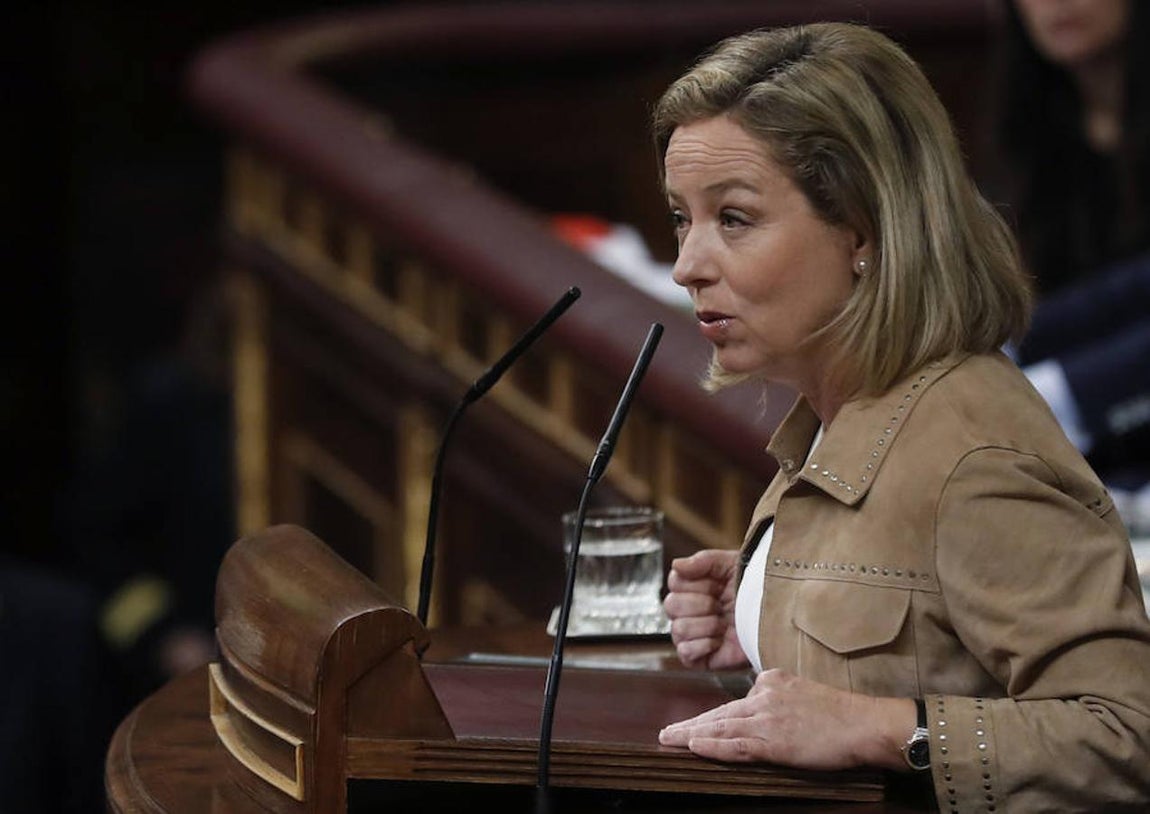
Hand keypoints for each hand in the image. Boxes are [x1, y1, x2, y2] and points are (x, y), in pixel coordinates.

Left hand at [658, 669, 914, 771]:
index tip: (693, 725)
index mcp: (772, 681)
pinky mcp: (774, 742)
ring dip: (691, 735)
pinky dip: (712, 746)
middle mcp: (765, 695)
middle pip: (720, 712)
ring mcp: (768, 719)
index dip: (711, 717)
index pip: (735, 702)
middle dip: (691, 723)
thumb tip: (760, 708)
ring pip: (721, 727)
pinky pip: (736, 746)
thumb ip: (779, 698)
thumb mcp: (804, 692)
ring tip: (669, 740)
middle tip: (666, 733)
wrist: (865, 724)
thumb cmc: (842, 715)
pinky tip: (694, 747)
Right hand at [663, 548, 747, 669]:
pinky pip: (685, 652)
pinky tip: (720, 640)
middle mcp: (688, 611)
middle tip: (723, 606)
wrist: (779, 618)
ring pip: (678, 628)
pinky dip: (704, 645)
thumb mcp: (733, 565)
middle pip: (672, 605)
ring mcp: (693, 635)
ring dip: (706, 625)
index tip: (718, 585)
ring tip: (725, 625)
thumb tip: (676, 565)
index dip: (697, 583)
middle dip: (702, 604)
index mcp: (694, 587)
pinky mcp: (700, 658)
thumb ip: (703, 560)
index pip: (675, 581)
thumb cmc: (756, 590)